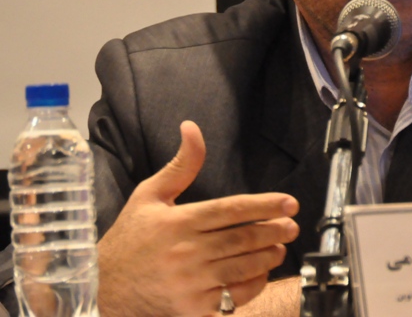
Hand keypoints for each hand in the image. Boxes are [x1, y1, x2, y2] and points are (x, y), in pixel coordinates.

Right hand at [97, 120, 299, 316]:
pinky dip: (252, 285)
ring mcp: (190, 283)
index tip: (289, 203)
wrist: (103, 286)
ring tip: (281, 246)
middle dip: (273, 231)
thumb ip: (181, 164)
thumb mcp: (149, 194)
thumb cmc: (130, 237)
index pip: (230, 210)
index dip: (264, 205)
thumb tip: (192, 128)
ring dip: (267, 257)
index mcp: (178, 222)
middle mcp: (185, 252)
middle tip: (292, 225)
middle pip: (241, 239)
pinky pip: (232, 297)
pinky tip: (262, 273)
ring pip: (241, 268)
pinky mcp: (192, 308)